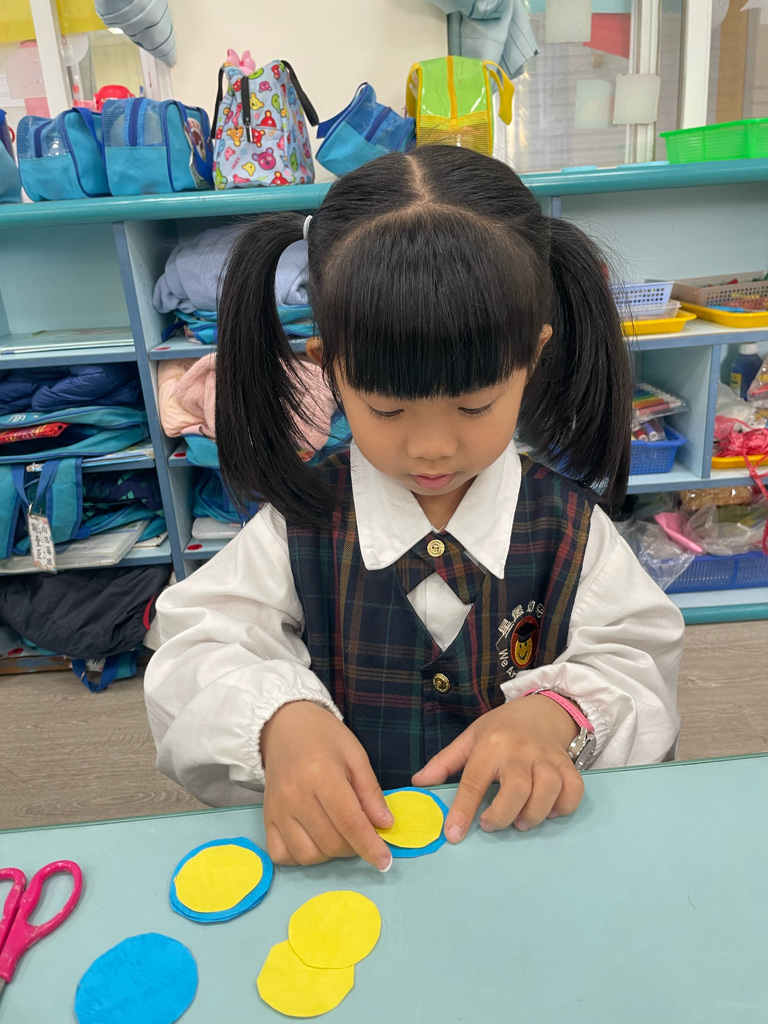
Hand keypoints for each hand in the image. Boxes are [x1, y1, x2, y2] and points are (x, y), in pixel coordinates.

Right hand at [261, 701, 393, 869]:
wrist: (284, 726)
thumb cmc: (324, 737)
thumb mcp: (356, 755)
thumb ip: (370, 792)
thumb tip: (385, 825)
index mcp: (321, 774)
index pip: (349, 822)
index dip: (370, 846)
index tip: (385, 862)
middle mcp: (295, 795)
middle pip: (331, 842)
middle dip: (354, 847)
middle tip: (362, 832)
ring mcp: (277, 809)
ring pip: (308, 855)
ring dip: (330, 854)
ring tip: (339, 834)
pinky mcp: (266, 818)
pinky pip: (282, 855)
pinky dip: (301, 857)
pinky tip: (314, 840)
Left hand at [412, 695, 583, 840]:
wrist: (541, 710)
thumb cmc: (501, 729)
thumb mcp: (469, 739)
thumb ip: (444, 763)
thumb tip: (418, 784)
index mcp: (490, 744)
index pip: (474, 780)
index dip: (463, 810)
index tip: (453, 834)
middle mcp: (520, 750)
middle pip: (516, 788)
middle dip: (503, 815)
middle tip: (491, 824)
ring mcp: (547, 758)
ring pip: (547, 790)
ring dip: (534, 814)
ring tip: (520, 821)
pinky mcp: (567, 765)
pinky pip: (573, 790)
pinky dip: (563, 807)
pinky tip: (549, 810)